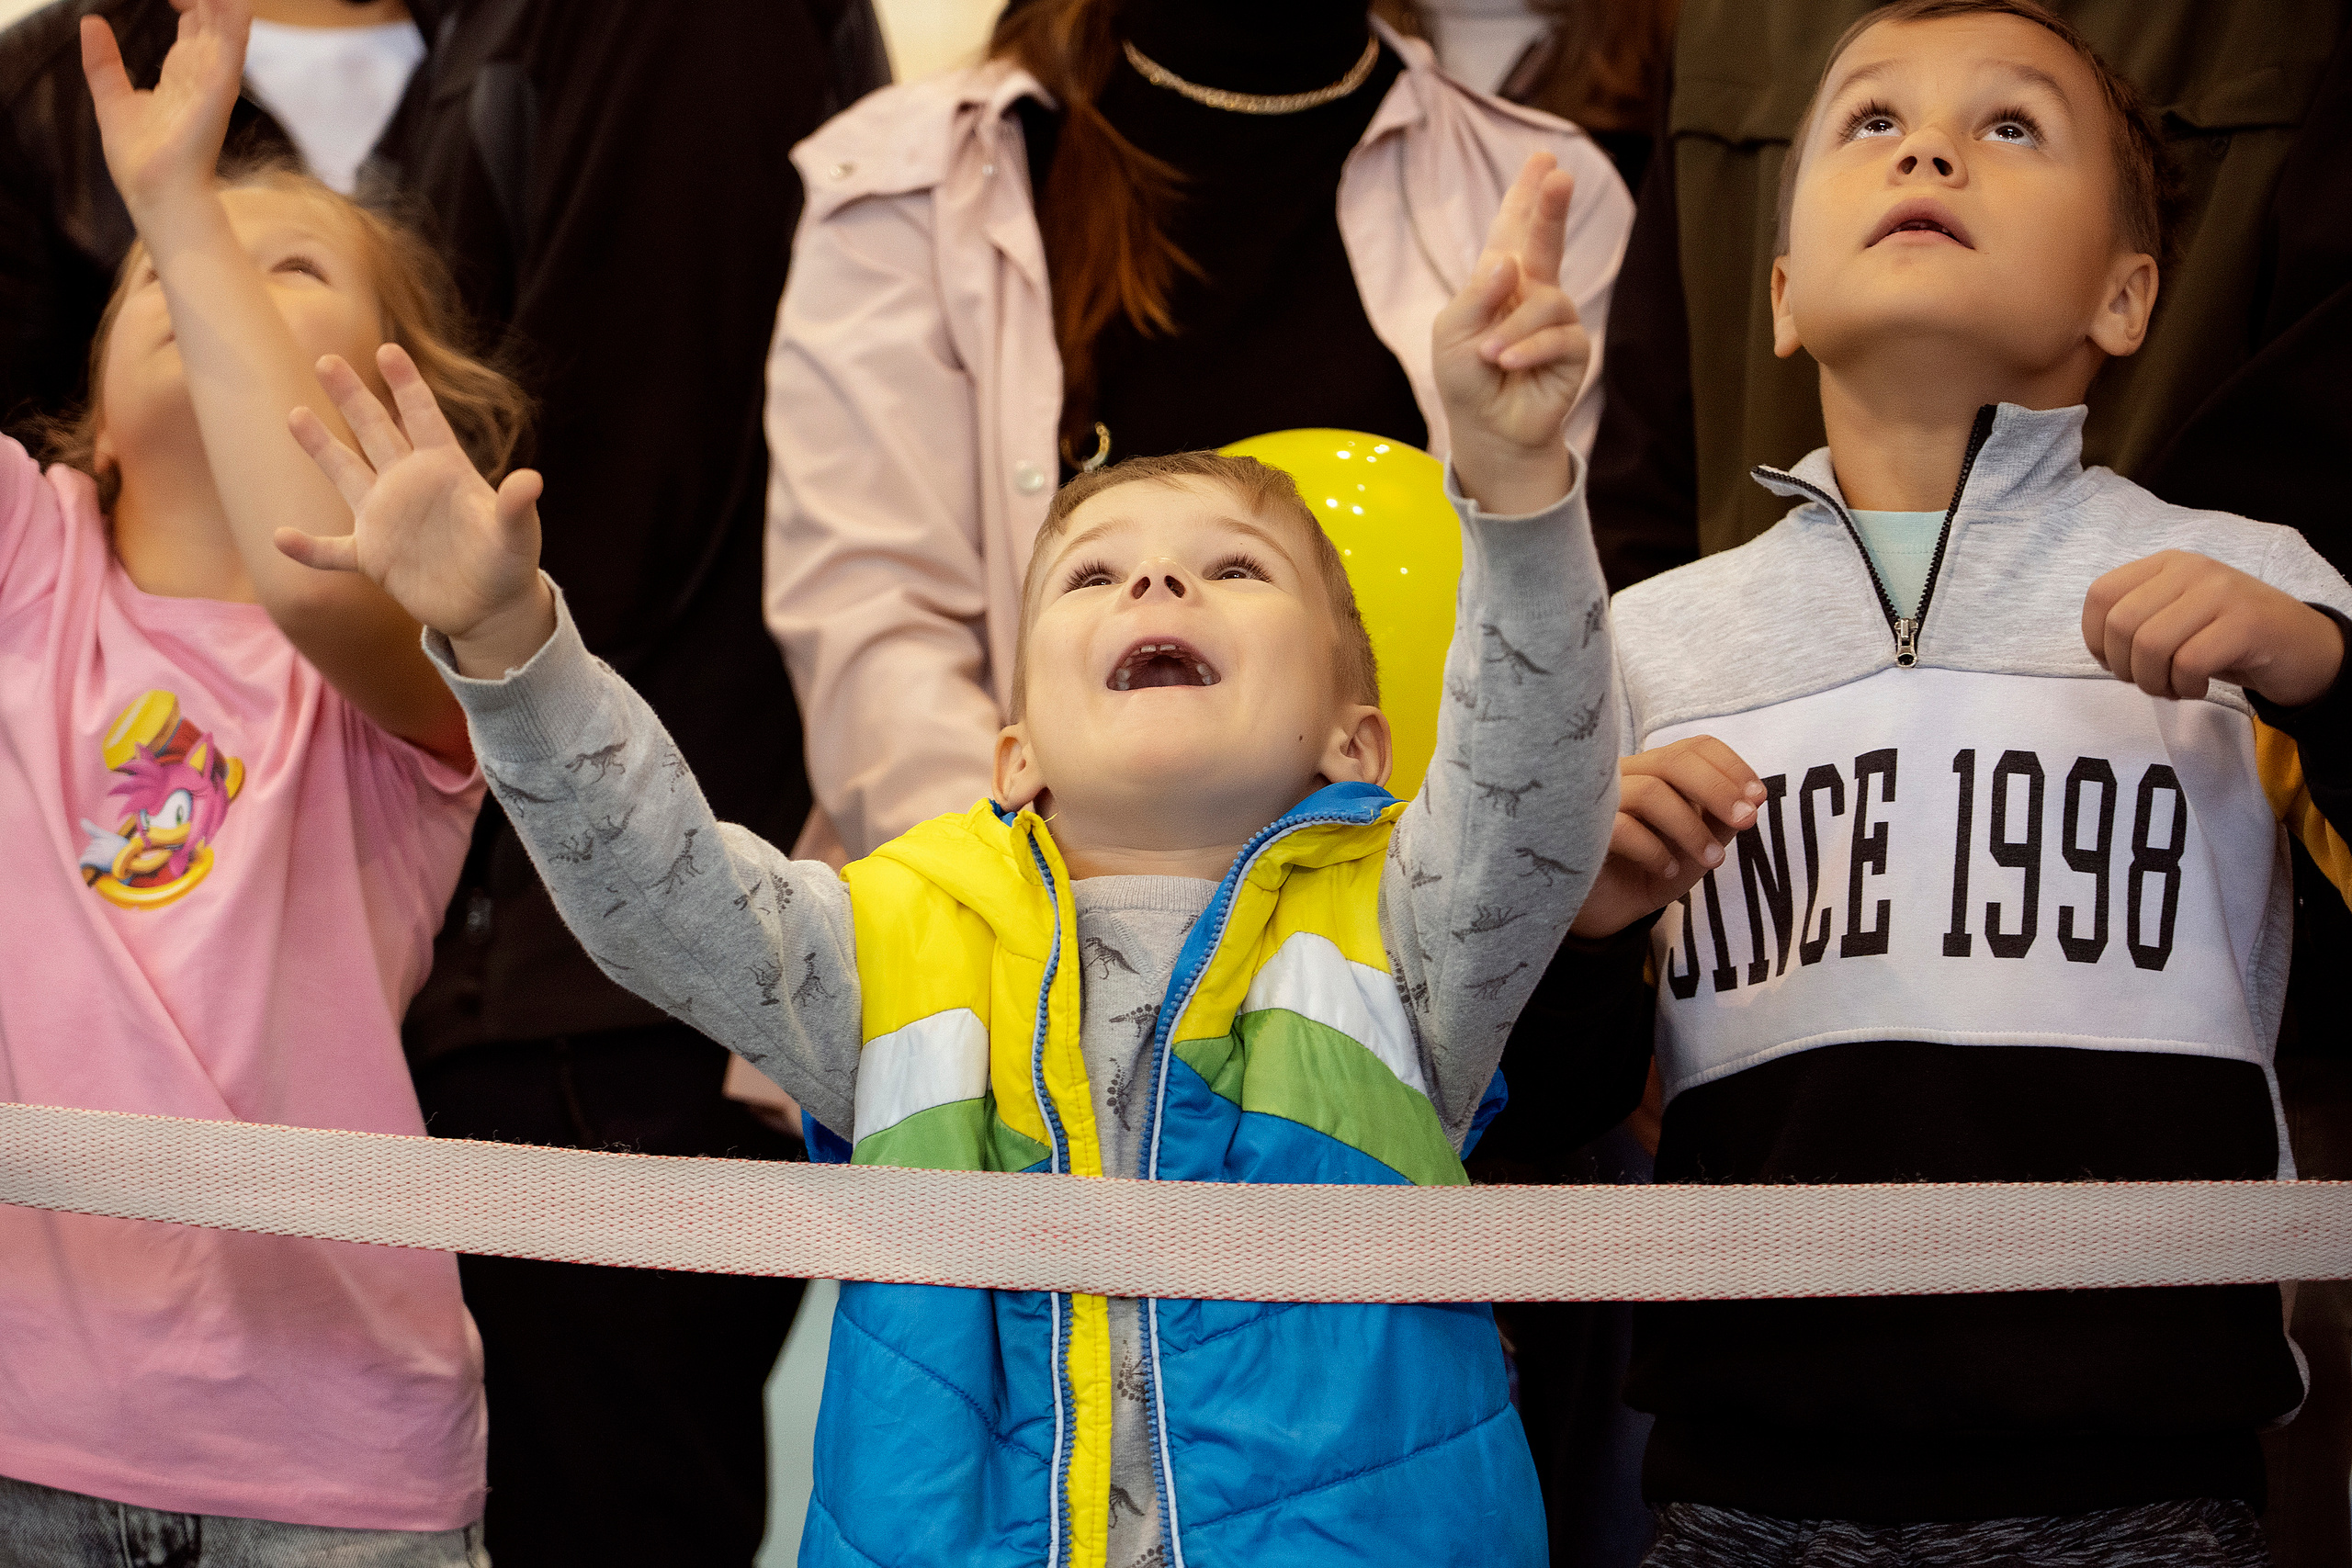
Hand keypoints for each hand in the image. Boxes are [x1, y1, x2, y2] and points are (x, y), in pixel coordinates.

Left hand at [81, 0, 246, 223]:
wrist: (155, 193)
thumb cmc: (142, 161)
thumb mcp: (113, 100)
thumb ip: (104, 63)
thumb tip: (91, 22)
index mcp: (184, 76)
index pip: (196, 26)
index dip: (188, 2)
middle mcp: (205, 73)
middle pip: (214, 18)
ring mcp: (215, 80)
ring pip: (227, 23)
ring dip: (218, 2)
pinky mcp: (220, 89)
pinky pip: (232, 45)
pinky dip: (231, 18)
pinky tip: (224, 1)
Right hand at [278, 343, 553, 677]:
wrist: (490, 607)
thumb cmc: (508, 562)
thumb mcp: (516, 533)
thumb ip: (516, 506)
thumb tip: (533, 480)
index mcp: (445, 470)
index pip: (422, 417)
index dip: (406, 384)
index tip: (388, 349)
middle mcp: (408, 485)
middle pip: (374, 430)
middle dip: (352, 396)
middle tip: (326, 360)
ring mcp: (386, 519)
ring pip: (345, 474)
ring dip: (320, 447)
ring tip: (295, 414)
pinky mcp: (373, 557)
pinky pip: (332, 550)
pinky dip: (308, 549)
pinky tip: (280, 538)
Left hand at [1434, 152, 1588, 516]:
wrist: (1488, 428)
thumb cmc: (1465, 379)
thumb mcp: (1451, 333)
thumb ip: (1475, 296)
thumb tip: (1510, 263)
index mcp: (1500, 281)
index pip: (1513, 230)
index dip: (1526, 196)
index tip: (1543, 159)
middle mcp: (1532, 292)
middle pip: (1545, 241)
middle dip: (1550, 208)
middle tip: (1559, 176)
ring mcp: (1556, 319)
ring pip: (1548, 301)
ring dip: (1513, 329)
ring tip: (1489, 356)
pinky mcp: (1574, 349)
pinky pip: (1558, 336)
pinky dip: (1527, 349)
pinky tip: (1506, 363)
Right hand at [1570, 737, 1765, 937]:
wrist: (1610, 910)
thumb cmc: (1654, 868)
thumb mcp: (1699, 844)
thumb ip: (1721, 819)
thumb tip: (1753, 799)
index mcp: (1656, 771)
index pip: (1695, 747)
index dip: (1731, 766)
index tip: (1758, 797)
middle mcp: (1627, 776)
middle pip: (1673, 761)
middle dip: (1717, 789)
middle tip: (1746, 820)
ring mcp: (1599, 801)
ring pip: (1650, 792)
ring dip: (1691, 827)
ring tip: (1713, 859)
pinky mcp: (1582, 832)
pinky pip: (1620, 828)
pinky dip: (1654, 849)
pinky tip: (1667, 871)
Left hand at [2082, 550, 2344, 707]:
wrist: (2299, 645)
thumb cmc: (2224, 637)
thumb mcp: (2175, 616)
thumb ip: (2136, 619)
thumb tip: (2098, 647)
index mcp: (2166, 563)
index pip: (2101, 594)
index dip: (2096, 639)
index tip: (2116, 663)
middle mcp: (2191, 569)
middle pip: (2121, 624)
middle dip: (2125, 667)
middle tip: (2150, 682)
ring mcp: (2220, 592)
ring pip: (2150, 644)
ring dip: (2153, 682)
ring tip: (2173, 688)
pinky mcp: (2245, 623)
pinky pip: (2188, 663)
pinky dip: (2184, 687)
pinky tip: (2198, 688)